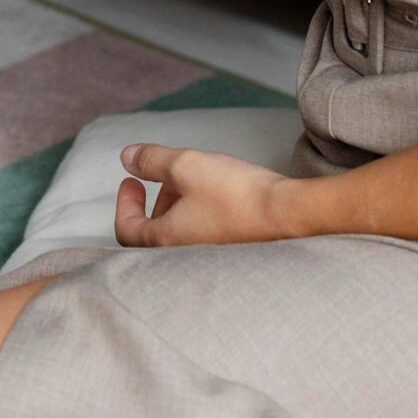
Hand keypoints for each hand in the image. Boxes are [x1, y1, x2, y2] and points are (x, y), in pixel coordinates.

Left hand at [114, 142, 300, 246]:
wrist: (293, 217)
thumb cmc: (237, 195)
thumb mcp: (186, 165)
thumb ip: (152, 160)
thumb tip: (127, 157)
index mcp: (167, 240)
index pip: (128, 231)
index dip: (124, 204)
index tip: (130, 181)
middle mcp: (186, 257)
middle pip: (155, 234)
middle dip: (155, 202)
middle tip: (164, 177)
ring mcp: (212, 260)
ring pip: (182, 234)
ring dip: (179, 207)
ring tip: (194, 181)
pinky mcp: (235, 256)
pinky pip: (206, 238)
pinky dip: (201, 217)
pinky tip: (220, 197)